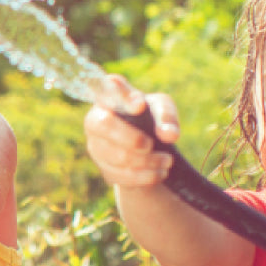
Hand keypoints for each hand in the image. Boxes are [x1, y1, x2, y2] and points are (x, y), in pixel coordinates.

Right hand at [84, 75, 180, 191]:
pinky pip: (123, 176)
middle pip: (104, 125)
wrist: (146, 148)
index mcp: (109, 97)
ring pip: (117, 156)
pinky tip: (160, 173)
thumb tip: (169, 135)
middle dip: (131, 137)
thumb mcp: (162, 109)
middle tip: (151, 144)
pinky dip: (145, 176)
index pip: (107, 88)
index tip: (139, 105)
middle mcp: (96, 119)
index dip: (121, 96)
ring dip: (147, 161)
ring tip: (167, 161)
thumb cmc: (150, 118)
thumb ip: (166, 116)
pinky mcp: (105, 169)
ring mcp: (96, 147)